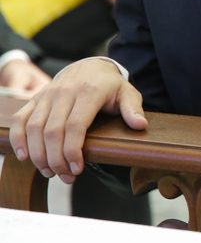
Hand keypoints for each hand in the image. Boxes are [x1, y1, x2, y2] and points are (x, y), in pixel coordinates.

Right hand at [9, 59, 146, 183]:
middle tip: (66, 177)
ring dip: (39, 154)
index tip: (77, 169)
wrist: (90, 65)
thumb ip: (132, 109)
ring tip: (50, 172)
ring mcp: (47, 95)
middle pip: (53, 131)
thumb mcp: (127, 92)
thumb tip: (140, 125)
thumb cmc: (110, 84)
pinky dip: (19, 139)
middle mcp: (64, 92)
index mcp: (89, 91)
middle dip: (56, 159)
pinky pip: (20, 119)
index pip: (75, 126)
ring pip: (34, 128)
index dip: (72, 151)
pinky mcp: (35, 98)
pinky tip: (25, 157)